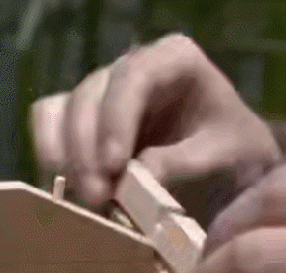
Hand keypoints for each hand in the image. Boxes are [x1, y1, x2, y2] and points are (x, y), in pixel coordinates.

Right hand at [30, 33, 280, 213]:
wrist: (231, 177)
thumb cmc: (236, 158)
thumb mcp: (224, 159)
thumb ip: (183, 163)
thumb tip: (135, 178)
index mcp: (173, 59)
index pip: (134, 75)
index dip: (116, 117)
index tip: (115, 165)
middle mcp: (131, 70)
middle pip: (89, 94)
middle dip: (86, 148)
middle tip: (96, 198)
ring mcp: (102, 95)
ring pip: (61, 111)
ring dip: (66, 158)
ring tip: (85, 201)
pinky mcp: (82, 123)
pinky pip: (49, 128)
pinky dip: (52, 159)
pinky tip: (67, 192)